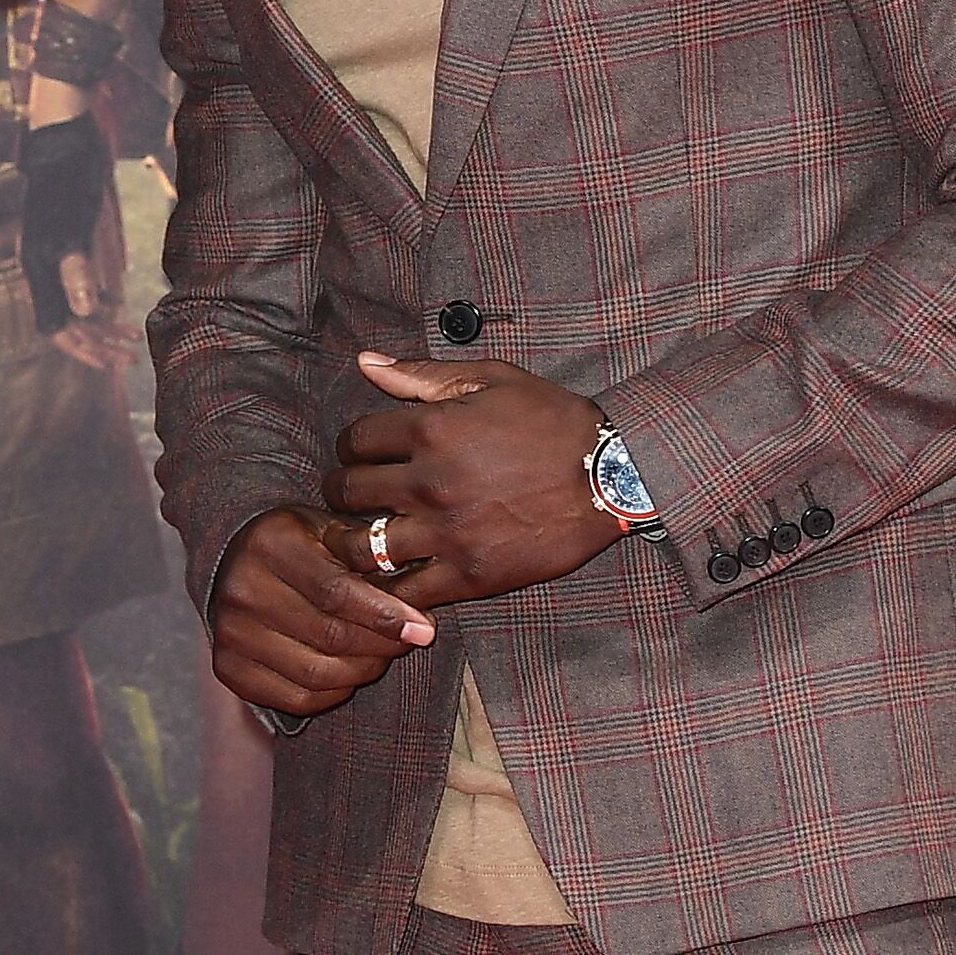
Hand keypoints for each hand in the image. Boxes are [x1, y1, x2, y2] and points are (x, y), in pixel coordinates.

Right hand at [18, 107, 132, 362]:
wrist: (67, 140)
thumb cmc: (67, 180)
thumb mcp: (72, 225)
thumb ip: (75, 268)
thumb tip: (85, 313)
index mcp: (39, 269)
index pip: (56, 327)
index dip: (82, 349)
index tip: (110, 363)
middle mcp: (44, 269)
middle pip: (69, 321)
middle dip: (99, 342)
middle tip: (131, 357)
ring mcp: (56, 257)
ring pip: (78, 305)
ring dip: (104, 325)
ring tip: (132, 338)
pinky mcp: (70, 244)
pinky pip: (82, 285)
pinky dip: (100, 301)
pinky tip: (119, 306)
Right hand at [209, 501, 439, 718]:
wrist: (238, 563)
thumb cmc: (302, 545)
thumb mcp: (332, 529)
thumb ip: (369, 555)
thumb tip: (419, 596)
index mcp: (270, 544)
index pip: (337, 593)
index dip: (386, 616)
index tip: (424, 629)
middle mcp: (241, 589)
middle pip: (330, 636)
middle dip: (382, 645)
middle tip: (411, 641)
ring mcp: (229, 633)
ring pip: (317, 674)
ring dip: (363, 670)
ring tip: (381, 654)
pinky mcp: (227, 668)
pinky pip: (296, 699)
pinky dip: (334, 693)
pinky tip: (349, 672)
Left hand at [323, 353, 620, 604]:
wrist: (614, 477)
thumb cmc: (554, 421)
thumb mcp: (492, 380)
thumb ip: (422, 374)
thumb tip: (365, 363)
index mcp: (431, 429)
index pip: (354, 441)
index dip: (350, 447)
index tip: (361, 455)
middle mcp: (429, 482)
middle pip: (347, 492)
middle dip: (341, 492)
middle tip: (351, 496)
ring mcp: (446, 533)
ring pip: (364, 546)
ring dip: (354, 541)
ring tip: (362, 537)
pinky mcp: (468, 575)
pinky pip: (405, 591)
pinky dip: (386, 588)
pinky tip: (388, 578)